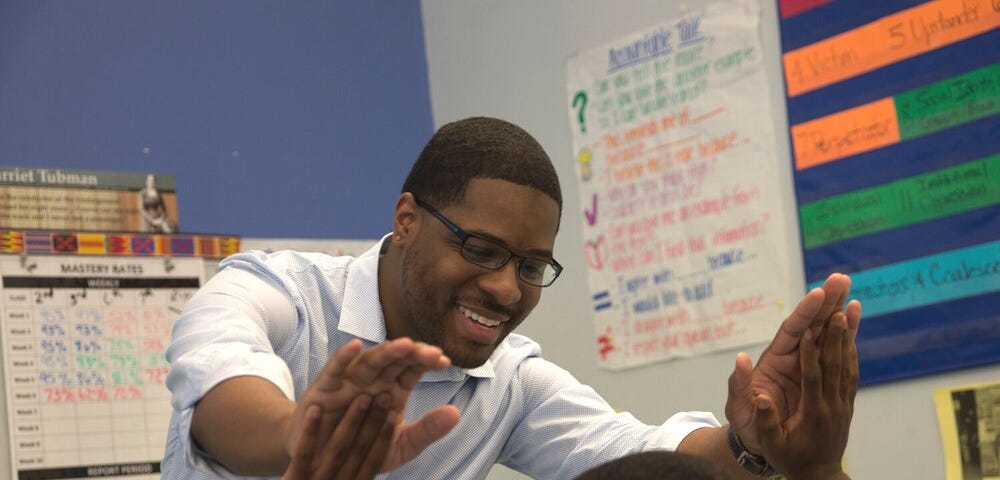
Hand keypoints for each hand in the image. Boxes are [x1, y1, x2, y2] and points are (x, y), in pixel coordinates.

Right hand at [285, 337, 460, 472]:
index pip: (412, 369)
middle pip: (394, 360)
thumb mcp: (400, 446)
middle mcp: (373, 381)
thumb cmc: (364, 447)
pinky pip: (333, 371)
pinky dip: (342, 358)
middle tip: (432, 353)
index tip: (444, 362)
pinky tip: (354, 346)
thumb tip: (455, 413)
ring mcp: (349, 383)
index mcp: (392, 389)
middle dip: (412, 354)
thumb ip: (426, 431)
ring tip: (404, 345)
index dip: (427, 363)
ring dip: (386, 353)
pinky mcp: (324, 390)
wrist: (324, 462)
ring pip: (368, 362)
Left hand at [725, 273, 857, 453]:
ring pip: (825, 333)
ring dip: (838, 312)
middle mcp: (791, 356)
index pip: (790, 331)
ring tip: (850, 290)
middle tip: (841, 279)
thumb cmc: (746, 421)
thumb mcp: (738, 406)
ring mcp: (806, 364)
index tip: (817, 294)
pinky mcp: (818, 374)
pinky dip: (845, 336)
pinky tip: (855, 318)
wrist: (760, 438)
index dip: (804, 313)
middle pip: (811, 324)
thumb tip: (741, 359)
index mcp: (774, 361)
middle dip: (826, 302)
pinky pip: (834, 352)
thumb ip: (739, 384)